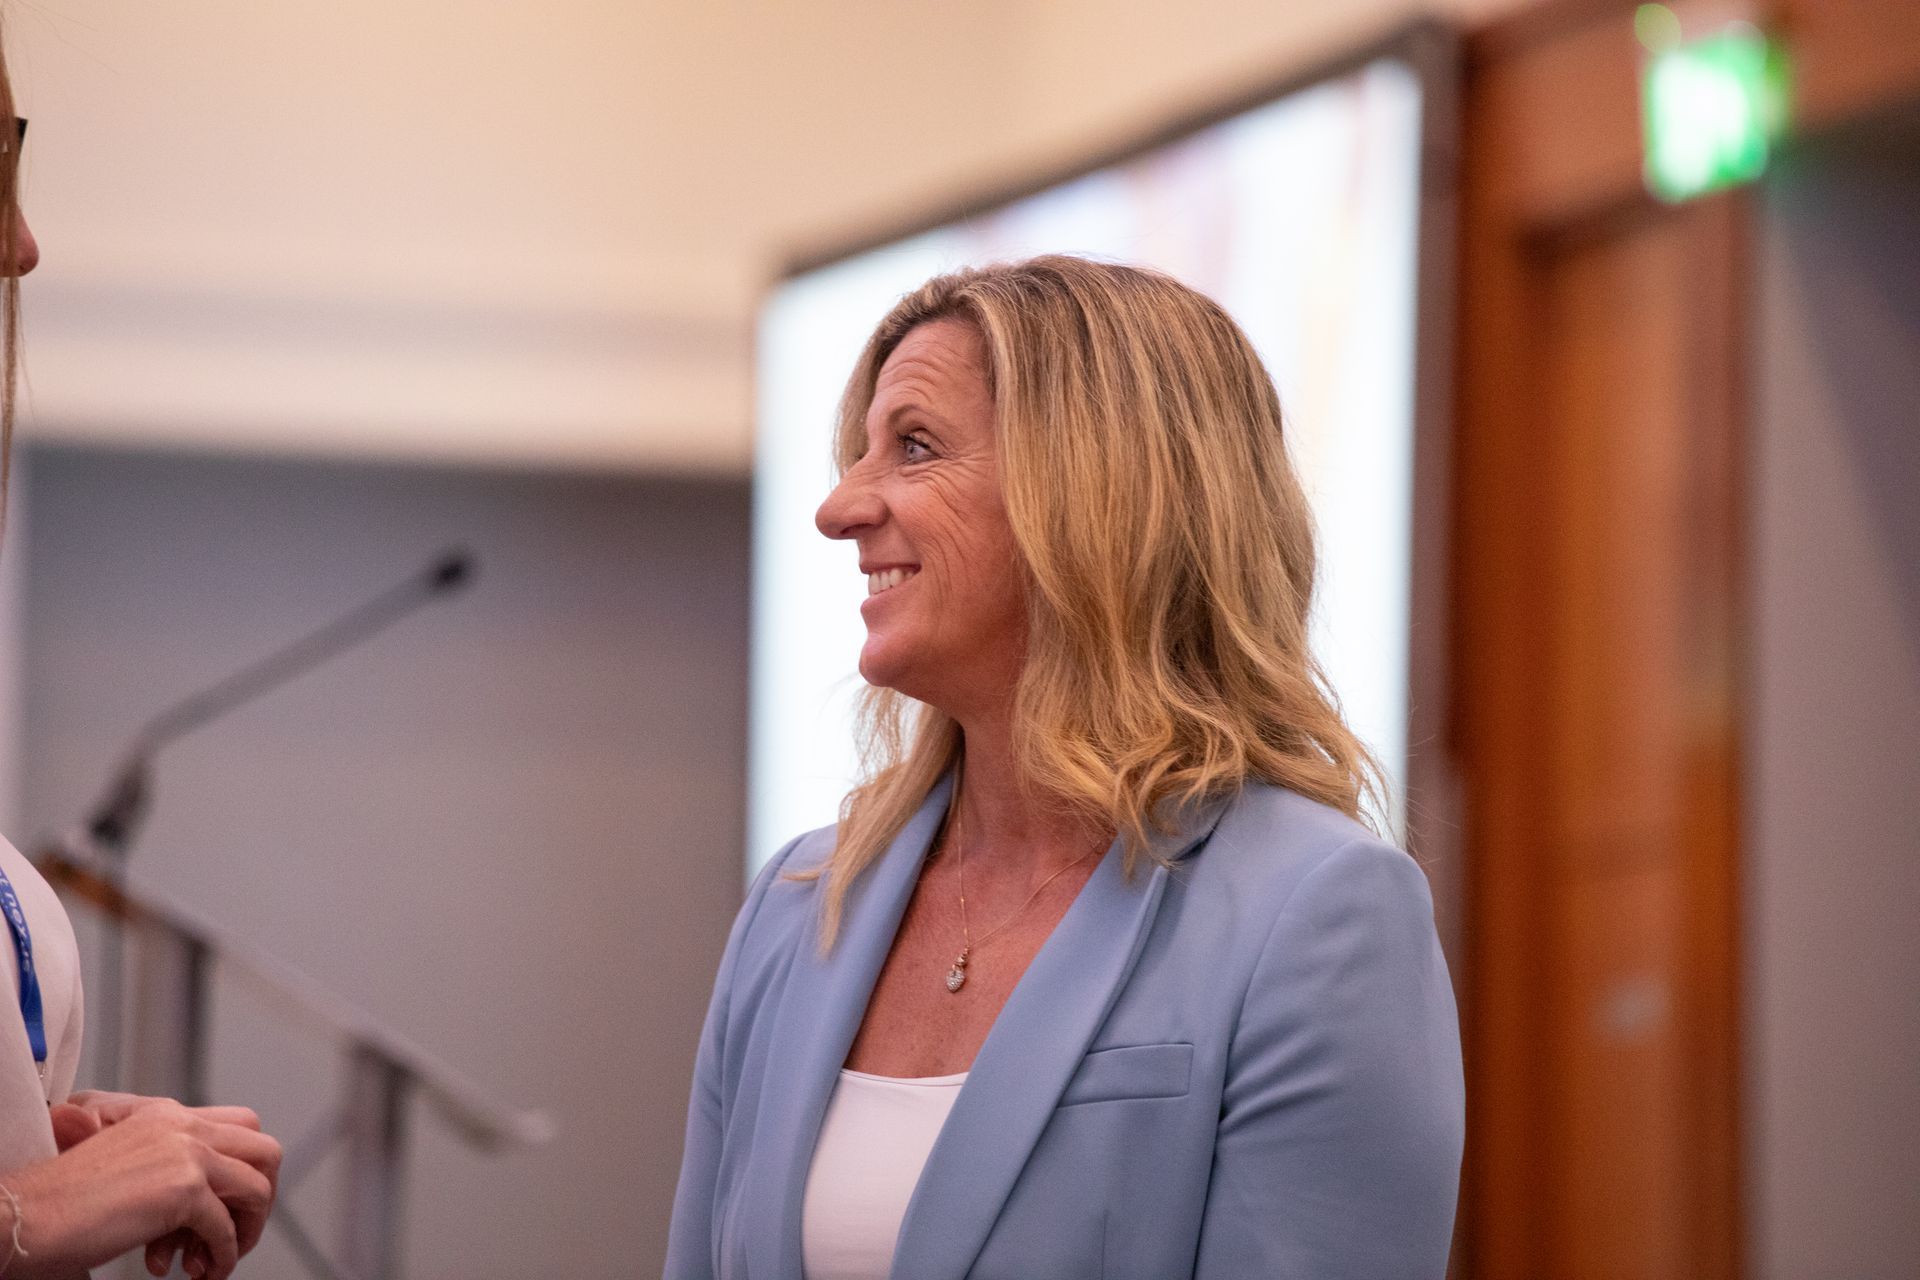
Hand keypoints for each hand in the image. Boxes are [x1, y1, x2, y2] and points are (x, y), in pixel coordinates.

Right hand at [5, 1098, 280, 1279]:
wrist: (24, 1217)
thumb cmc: (62, 1204)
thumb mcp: (128, 1169)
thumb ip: (171, 1169)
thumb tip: (215, 1206)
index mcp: (166, 1115)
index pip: (241, 1126)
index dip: (245, 1170)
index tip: (230, 1207)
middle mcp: (181, 1125)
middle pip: (265, 1150)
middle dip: (260, 1197)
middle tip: (237, 1233)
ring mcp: (186, 1153)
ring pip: (257, 1188)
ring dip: (245, 1232)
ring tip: (214, 1259)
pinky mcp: (183, 1188)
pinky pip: (225, 1228)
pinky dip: (221, 1256)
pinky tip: (201, 1273)